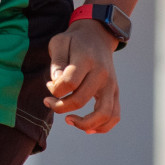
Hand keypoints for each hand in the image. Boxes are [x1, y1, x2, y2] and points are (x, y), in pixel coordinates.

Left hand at [43, 19, 121, 133]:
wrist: (98, 36)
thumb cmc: (74, 41)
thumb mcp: (59, 42)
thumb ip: (56, 62)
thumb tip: (55, 84)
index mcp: (86, 59)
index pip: (69, 83)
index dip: (54, 90)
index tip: (49, 85)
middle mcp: (102, 74)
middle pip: (80, 100)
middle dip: (59, 106)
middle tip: (49, 102)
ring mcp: (111, 85)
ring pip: (103, 114)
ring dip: (83, 123)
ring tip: (69, 120)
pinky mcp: (115, 92)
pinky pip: (114, 116)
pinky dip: (102, 127)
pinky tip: (87, 128)